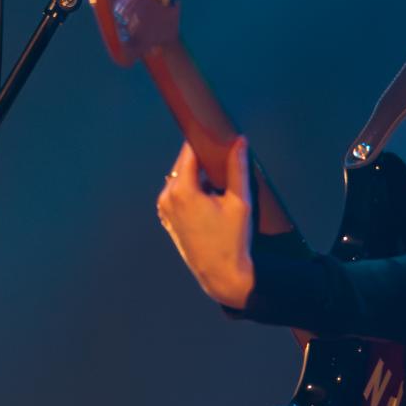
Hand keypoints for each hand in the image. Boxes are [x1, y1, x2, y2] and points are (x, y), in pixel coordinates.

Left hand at [156, 138, 255, 308]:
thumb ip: (238, 168)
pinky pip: (178, 193)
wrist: (222, 275)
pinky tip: (210, 197)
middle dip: (202, 158)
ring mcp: (164, 210)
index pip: (188, 151)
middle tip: (222, 156)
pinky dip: (191, 190)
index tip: (212, 129)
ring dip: (197, 175)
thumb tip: (239, 141)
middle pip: (183, 164)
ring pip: (180, 178)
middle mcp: (167, 198)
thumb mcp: (240, 203)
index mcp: (182, 191)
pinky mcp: (167, 219)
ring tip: (219, 182)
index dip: (201, 138)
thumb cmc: (232, 240)